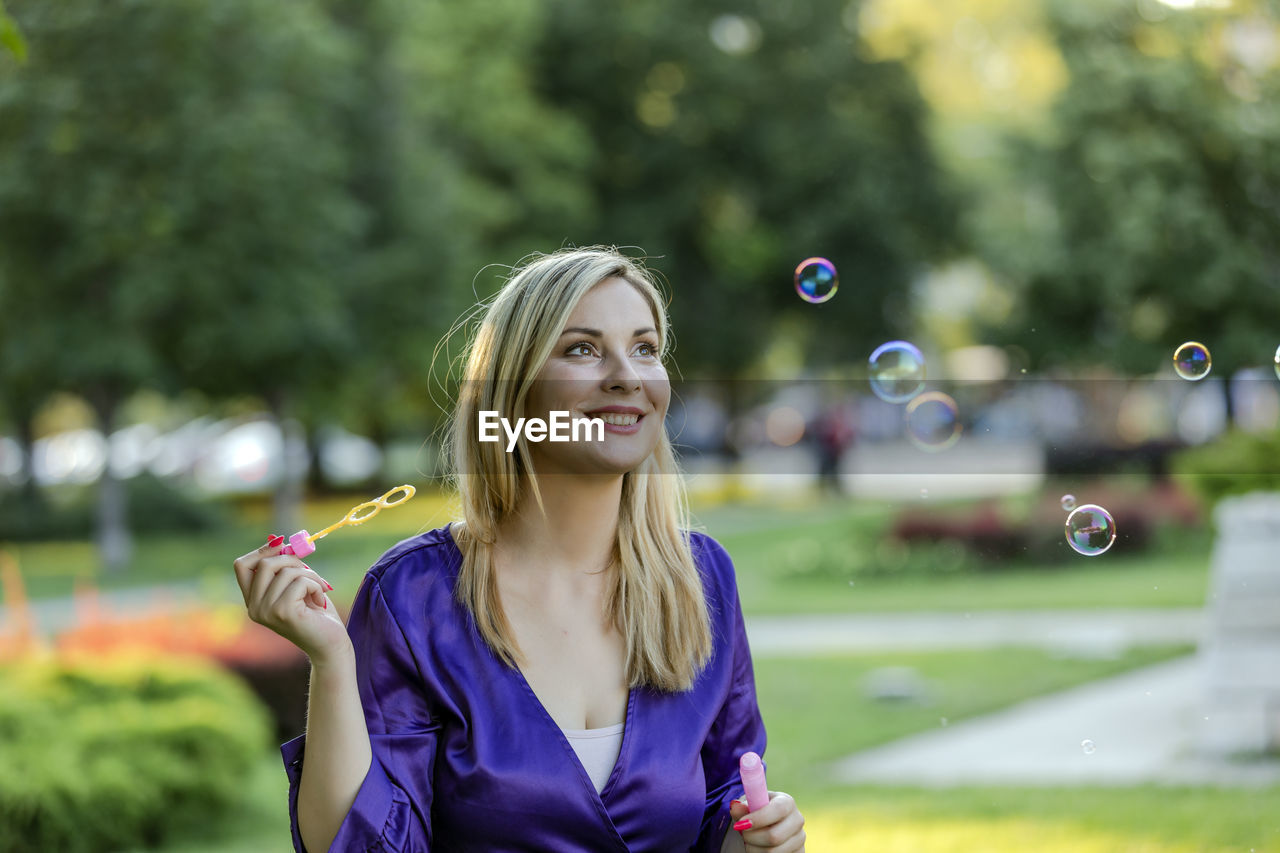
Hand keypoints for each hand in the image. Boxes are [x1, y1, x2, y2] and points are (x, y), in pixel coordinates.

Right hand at [232, 535, 351, 663]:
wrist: (330, 644)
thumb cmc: (316, 613)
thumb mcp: (297, 585)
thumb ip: (285, 567)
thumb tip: (278, 540)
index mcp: (253, 601)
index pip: (241, 565)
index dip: (262, 551)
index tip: (282, 545)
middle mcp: (254, 608)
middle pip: (265, 564)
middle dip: (292, 559)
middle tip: (309, 571)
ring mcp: (266, 611)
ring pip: (286, 571)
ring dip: (310, 575)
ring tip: (319, 589)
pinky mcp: (283, 612)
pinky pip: (300, 581)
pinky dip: (316, 584)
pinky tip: (320, 600)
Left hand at [729, 791, 804, 851]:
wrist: (768, 825)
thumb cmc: (757, 813)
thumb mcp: (749, 807)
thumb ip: (742, 808)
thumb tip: (736, 807)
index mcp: (787, 802)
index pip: (778, 809)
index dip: (758, 818)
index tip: (741, 824)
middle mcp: (797, 820)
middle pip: (774, 836)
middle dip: (752, 837)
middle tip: (742, 834)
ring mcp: (799, 838)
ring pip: (773, 852)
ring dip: (754, 849)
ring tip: (748, 842)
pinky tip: (757, 849)